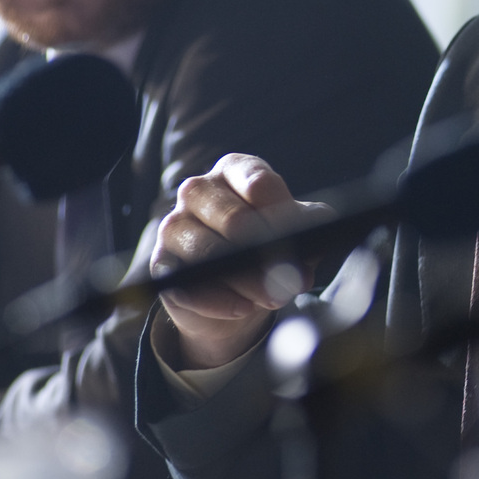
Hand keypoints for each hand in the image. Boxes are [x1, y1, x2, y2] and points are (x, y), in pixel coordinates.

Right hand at [152, 154, 331, 369]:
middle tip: (292, 281)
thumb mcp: (293, 231)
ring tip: (273, 297)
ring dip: (248, 281)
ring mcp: (174, 225)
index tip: (302, 241)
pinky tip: (243, 308)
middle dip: (268, 254)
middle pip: (235, 219)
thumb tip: (315, 234)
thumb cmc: (265, 246)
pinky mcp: (162, 263)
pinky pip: (188, 284)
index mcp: (234, 170)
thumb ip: (307, 227)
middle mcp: (198, 189)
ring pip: (210, 253)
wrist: (231, 290)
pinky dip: (220, 301)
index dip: (284, 215)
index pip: (260, 183)